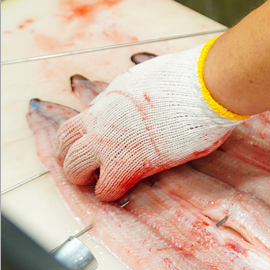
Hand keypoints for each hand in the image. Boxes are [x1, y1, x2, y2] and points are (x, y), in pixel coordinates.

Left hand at [55, 43, 237, 200]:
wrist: (205, 85)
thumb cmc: (190, 77)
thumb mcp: (151, 76)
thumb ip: (136, 93)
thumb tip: (139, 98)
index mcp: (111, 95)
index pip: (80, 119)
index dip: (85, 136)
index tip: (97, 143)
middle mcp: (103, 118)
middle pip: (64, 143)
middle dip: (74, 156)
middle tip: (91, 166)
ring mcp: (112, 141)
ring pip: (73, 168)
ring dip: (85, 177)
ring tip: (102, 180)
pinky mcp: (129, 163)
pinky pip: (104, 189)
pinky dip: (110, 192)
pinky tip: (124, 189)